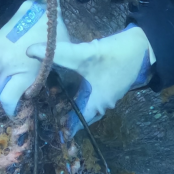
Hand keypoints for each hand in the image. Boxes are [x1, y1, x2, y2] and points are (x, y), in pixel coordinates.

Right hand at [0, 0, 70, 116]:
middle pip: (1, 90)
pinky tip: (11, 57)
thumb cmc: (49, 28)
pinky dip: (0, 64)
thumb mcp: (59, 53)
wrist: (27, 1)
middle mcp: (3, 68)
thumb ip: (54, 73)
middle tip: (23, 87)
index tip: (17, 112)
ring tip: (18, 69)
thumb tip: (58, 90)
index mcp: (21, 73)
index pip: (7, 101)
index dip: (11, 110)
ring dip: (5, 78)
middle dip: (11, 92)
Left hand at [28, 26, 154, 125]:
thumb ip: (59, 53)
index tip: (42, 128)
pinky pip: (89, 97)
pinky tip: (65, 86)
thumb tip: (30, 50)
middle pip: (78, 117)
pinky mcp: (107, 86)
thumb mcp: (85, 54)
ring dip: (69, 105)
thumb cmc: (115, 55)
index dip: (59, 128)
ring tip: (48, 101)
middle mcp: (102, 105)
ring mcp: (106, 97)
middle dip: (62, 116)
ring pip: (84, 106)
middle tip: (40, 113)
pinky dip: (77, 95)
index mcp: (96, 105)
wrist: (144, 46)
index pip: (74, 124)